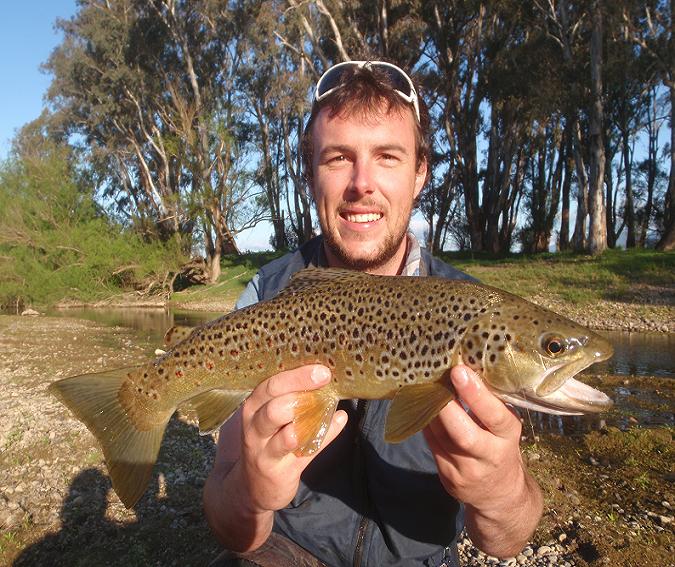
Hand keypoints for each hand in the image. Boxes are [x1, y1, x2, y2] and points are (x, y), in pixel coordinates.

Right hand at [235, 364, 347, 514]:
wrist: (252, 487)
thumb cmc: (267, 440)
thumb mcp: (269, 416)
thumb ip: (291, 396)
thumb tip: (323, 374)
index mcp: (253, 408)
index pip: (270, 387)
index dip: (296, 377)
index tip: (321, 370)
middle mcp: (254, 429)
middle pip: (275, 408)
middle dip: (301, 392)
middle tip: (325, 379)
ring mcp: (265, 453)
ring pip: (288, 436)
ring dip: (311, 420)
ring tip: (329, 405)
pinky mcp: (280, 473)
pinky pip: (307, 454)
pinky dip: (325, 436)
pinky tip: (340, 422)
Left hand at [424, 365, 526, 511]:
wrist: (500, 495)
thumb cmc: (502, 447)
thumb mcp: (506, 428)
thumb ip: (490, 405)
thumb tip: (464, 369)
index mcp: (508, 438)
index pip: (495, 417)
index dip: (476, 394)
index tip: (459, 371)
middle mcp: (488, 457)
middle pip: (463, 434)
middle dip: (446, 406)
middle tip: (434, 380)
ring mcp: (465, 471)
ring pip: (440, 438)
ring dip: (429, 410)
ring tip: (424, 386)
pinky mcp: (447, 478)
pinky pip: (431, 444)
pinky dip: (425, 423)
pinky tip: (421, 407)